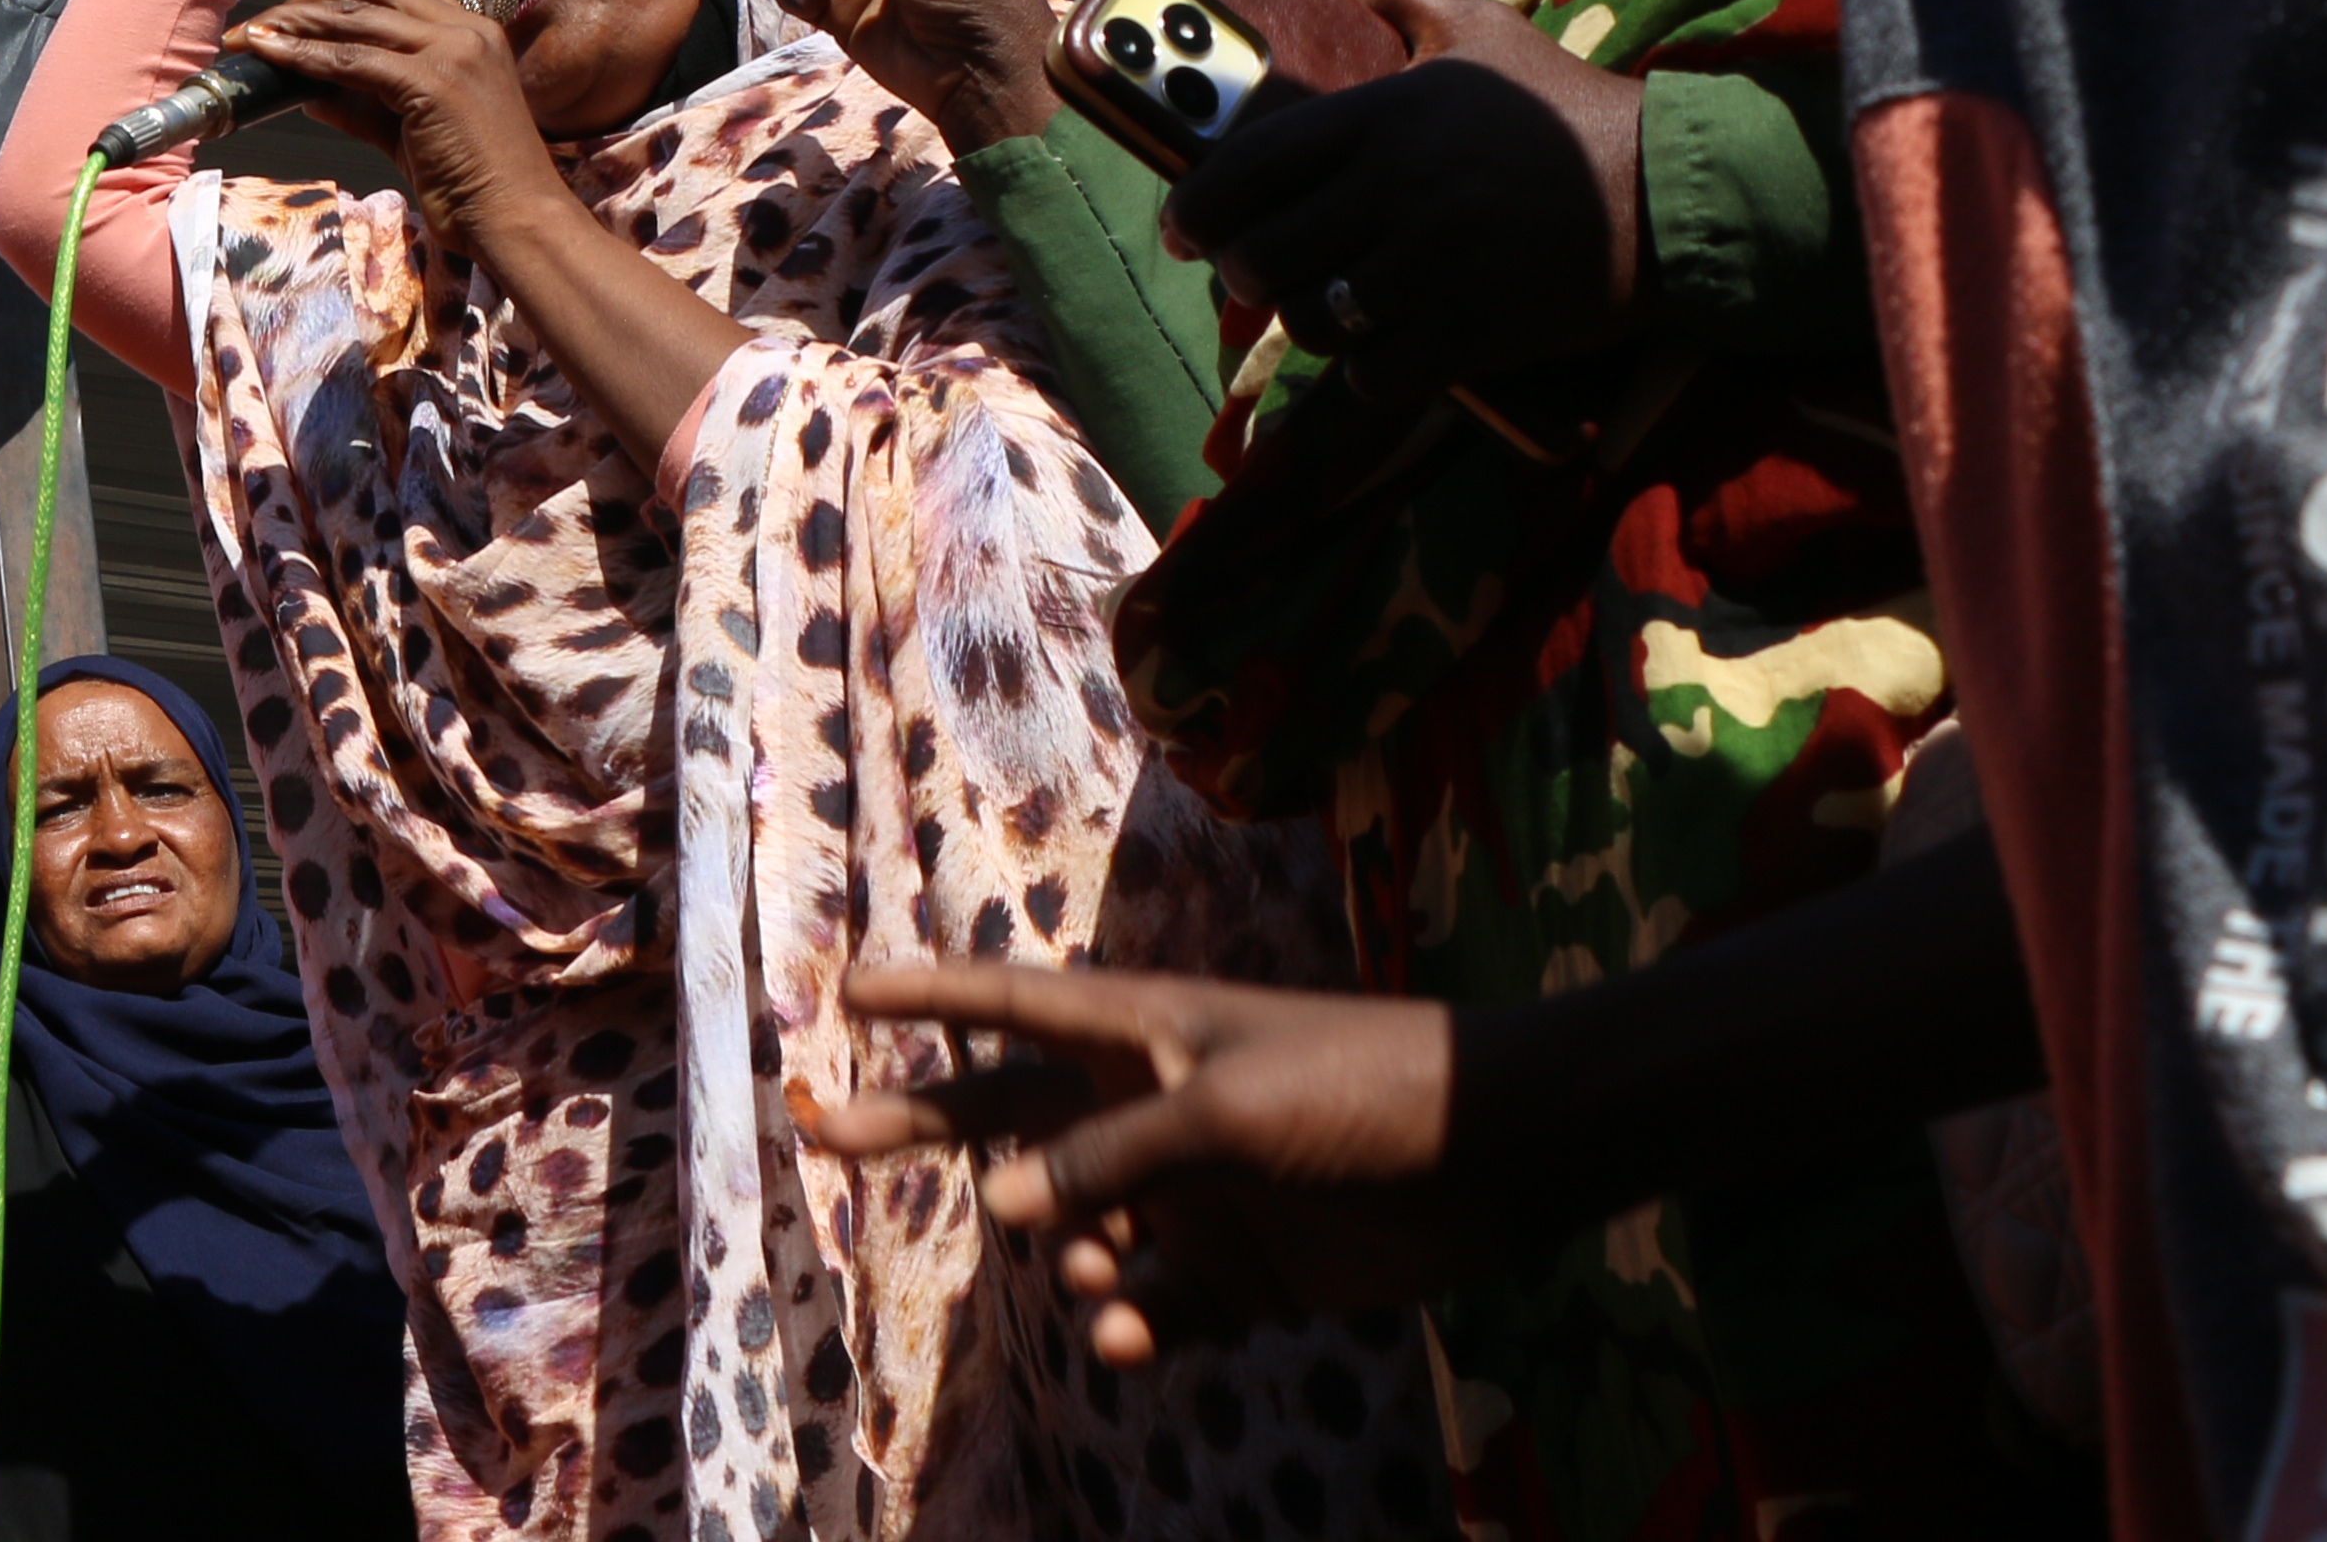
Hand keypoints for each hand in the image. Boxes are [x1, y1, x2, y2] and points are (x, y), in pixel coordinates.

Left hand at [224, 0, 562, 242]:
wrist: (516, 219)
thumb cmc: (472, 184)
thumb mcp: (412, 132)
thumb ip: (364, 106)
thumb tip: (309, 93)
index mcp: (474, 32)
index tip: (300, 8)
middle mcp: (467, 30)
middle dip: (311, 0)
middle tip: (264, 21)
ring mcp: (454, 51)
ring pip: (358, 16)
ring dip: (296, 22)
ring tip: (253, 34)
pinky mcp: (434, 81)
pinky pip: (352, 60)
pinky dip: (304, 55)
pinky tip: (270, 55)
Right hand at [819, 959, 1494, 1365]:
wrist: (1498, 1158)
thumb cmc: (1360, 1092)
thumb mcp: (1221, 1111)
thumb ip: (1107, 1158)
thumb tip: (999, 1208)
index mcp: (1145, 1036)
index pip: (1011, 1006)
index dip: (929, 994)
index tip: (845, 991)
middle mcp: (1153, 1110)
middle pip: (1010, 1118)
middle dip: (922, 1128)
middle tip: (827, 1137)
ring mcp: (1193, 1193)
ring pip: (1078, 1233)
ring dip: (1070, 1258)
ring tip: (1104, 1274)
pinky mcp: (1240, 1271)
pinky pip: (1149, 1306)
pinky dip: (1133, 1324)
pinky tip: (1140, 1334)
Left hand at [1161, 0, 1646, 396]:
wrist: (1670, 185)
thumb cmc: (1568, 108)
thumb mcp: (1486, 31)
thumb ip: (1407, 3)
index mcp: (1383, 118)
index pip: (1250, 167)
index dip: (1197, 207)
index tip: (1182, 230)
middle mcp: (1395, 190)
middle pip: (1265, 256)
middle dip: (1248, 274)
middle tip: (1261, 275)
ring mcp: (1432, 264)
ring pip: (1314, 321)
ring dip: (1312, 323)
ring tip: (1331, 309)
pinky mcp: (1473, 329)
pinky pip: (1376, 374)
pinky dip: (1371, 372)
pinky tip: (1391, 352)